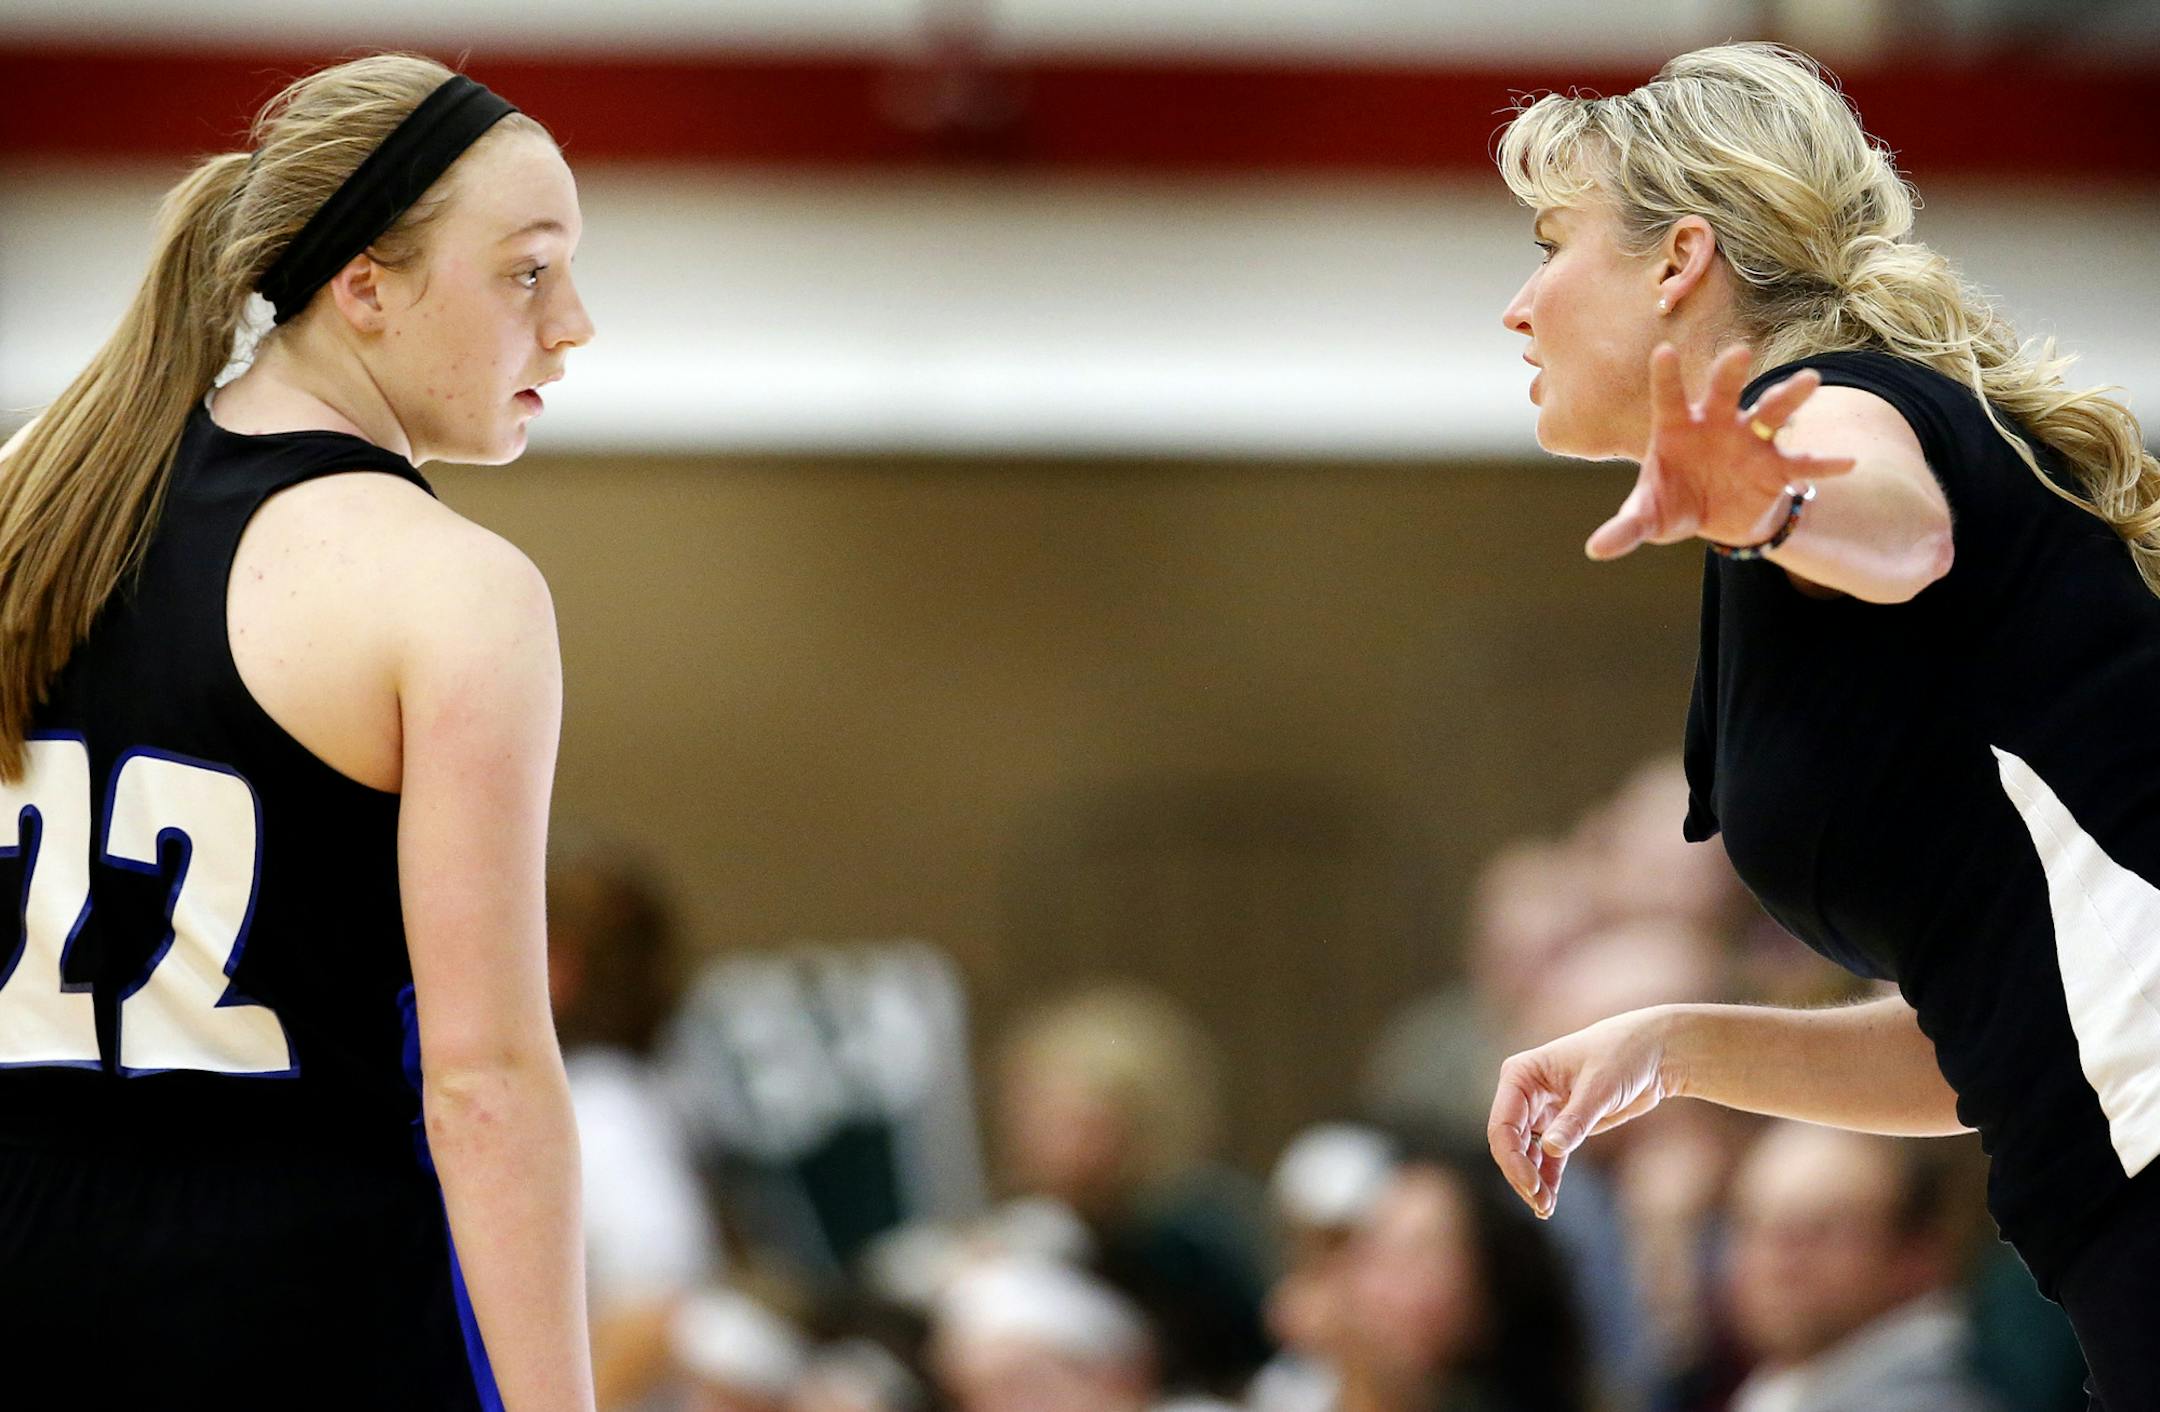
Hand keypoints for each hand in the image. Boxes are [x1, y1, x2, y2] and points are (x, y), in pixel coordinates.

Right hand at [1487, 1007, 1684, 1218]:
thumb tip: (1548, 1150)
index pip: (1502, 1124)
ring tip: (1546, 1207)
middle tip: (1541, 1203)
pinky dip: (1547, 1177)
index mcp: (1521, 1074)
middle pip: (1509, 1143)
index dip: (1512, 1159)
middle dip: (1521, 1174)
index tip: (1531, 1186)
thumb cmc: (1622, 1055)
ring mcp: (1541, 1110)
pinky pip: (1547, 1156)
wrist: (1653, 1053)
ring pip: (1525, 1153)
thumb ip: (1573, 1120)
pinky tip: (1550, 1199)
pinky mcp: (1561, 1124)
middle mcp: (1524, 1092)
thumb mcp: (1599, 1088)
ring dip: (1532, 1180)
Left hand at [1586, 343, 1858, 560]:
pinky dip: (1824, 464)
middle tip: (1739, 353)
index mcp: (1676, 428)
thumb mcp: (1650, 517)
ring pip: (1770, 413)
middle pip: (1724, 393)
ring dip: (1788, 398)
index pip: (1668, 399)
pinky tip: (1847, 463)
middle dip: (1730, 374)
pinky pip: (1802, 463)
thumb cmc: (1675, 503)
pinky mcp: (1776, 466)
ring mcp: (1750, 441)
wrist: (1716, 518)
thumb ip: (1627, 528)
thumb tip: (1596, 549)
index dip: (1665, 378)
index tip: (1661, 352)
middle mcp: (1716, 424)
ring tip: (1810, 381)